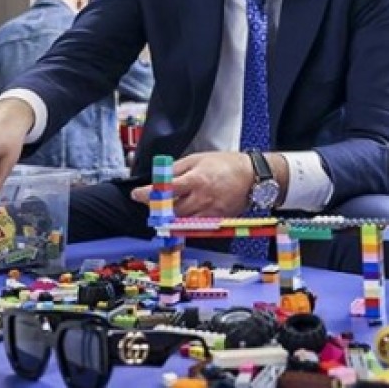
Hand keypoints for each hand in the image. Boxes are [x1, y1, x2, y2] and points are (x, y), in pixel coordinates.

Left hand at [130, 152, 252, 217]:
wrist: (251, 176)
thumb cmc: (225, 164)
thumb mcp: (197, 159)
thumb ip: (176, 169)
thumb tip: (159, 178)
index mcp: (196, 180)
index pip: (166, 190)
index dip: (149, 194)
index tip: (137, 194)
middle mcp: (201, 199)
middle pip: (171, 210)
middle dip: (159, 208)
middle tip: (153, 203)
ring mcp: (209, 213)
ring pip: (181, 222)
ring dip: (170, 218)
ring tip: (166, 211)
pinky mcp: (216, 221)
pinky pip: (195, 228)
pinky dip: (185, 225)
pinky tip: (182, 219)